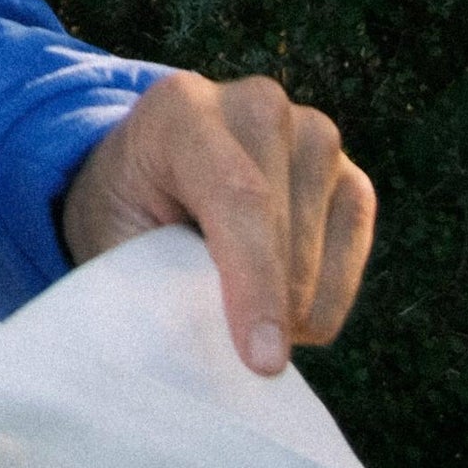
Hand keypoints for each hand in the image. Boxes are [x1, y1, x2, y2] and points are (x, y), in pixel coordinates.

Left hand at [60, 71, 374, 373]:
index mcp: (180, 108)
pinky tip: (285, 306)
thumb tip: (199, 351)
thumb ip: (152, 280)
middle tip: (238, 350)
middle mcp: (256, 105)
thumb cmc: (126, 213)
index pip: (236, 194)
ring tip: (242, 311)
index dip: (254, 283)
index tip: (263, 361)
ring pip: (323, 244)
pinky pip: (354, 251)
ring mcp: (313, 135)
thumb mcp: (112, 238)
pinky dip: (328, 298)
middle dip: (272, 304)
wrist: (152, 174)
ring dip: (295, 303)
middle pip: (283, 224)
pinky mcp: (349, 175)